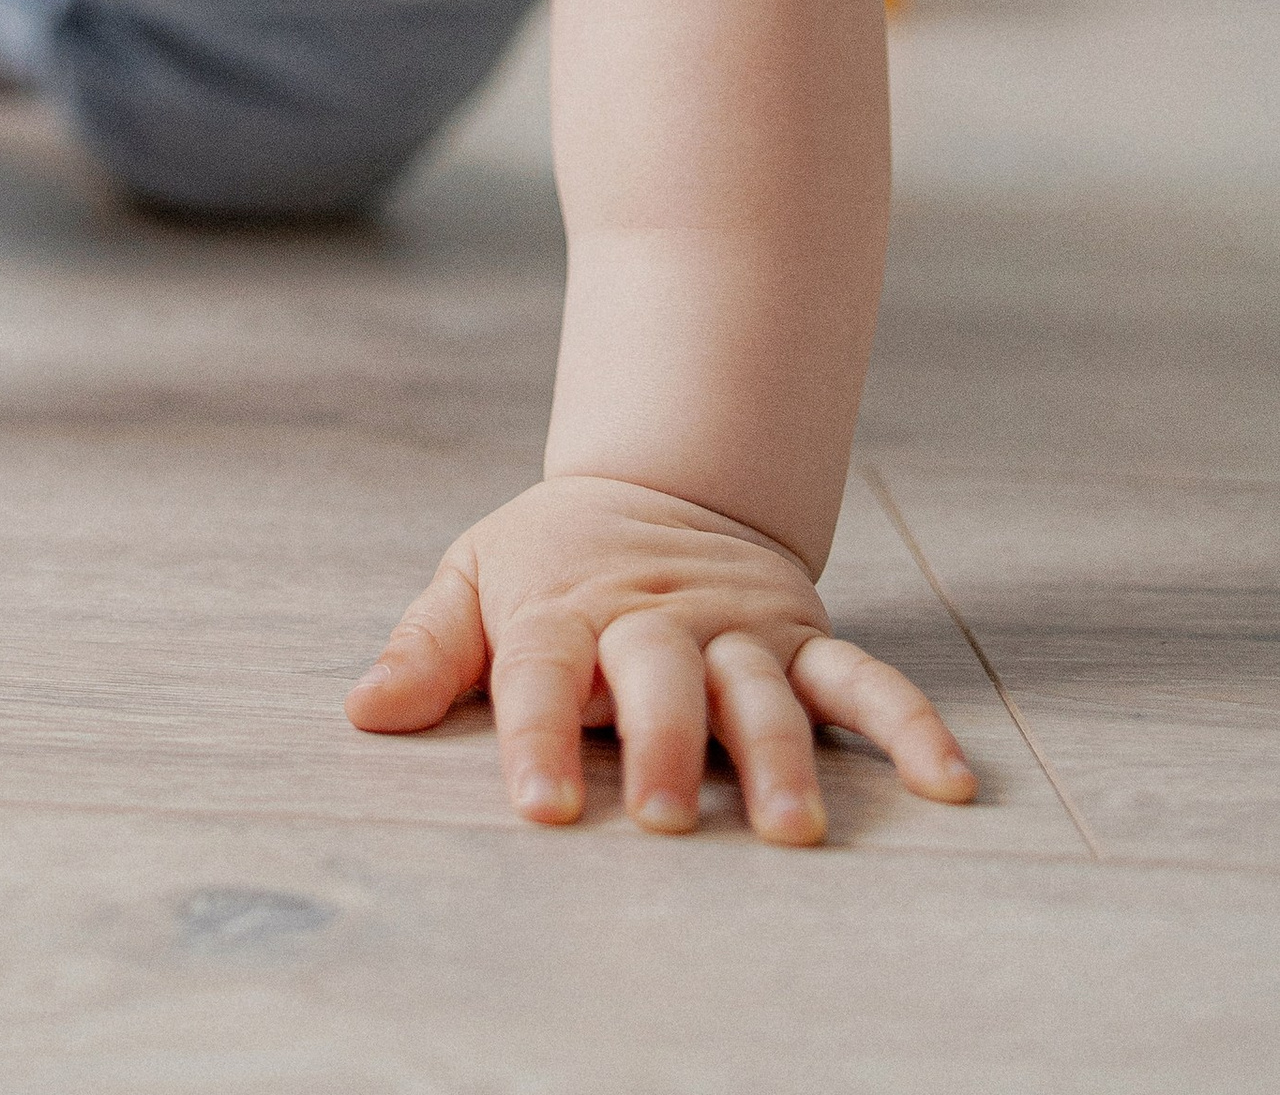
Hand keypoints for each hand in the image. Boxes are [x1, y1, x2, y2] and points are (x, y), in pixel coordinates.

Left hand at [346, 474, 974, 843]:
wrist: (658, 480)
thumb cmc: (553, 556)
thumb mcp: (474, 577)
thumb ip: (427, 648)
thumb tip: (363, 710)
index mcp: (564, 609)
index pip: (540, 673)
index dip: (537, 737)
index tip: (541, 804)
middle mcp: (654, 621)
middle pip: (660, 681)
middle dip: (664, 747)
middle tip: (667, 817)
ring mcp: (736, 628)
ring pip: (762, 690)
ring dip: (779, 757)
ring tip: (795, 828)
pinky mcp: (801, 637)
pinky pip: (863, 680)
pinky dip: (908, 725)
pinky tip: (947, 781)